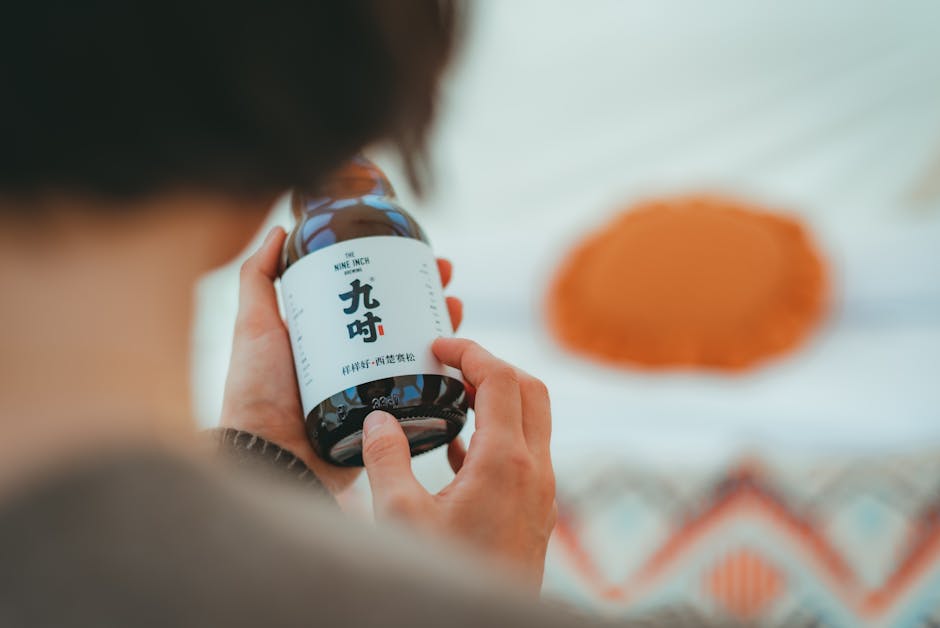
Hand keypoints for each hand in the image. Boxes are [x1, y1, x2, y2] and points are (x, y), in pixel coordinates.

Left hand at [220, 226, 462, 493]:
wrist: (269, 457)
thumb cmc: (255, 393)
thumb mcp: (253, 326)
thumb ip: (257, 279)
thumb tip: (279, 230)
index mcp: (326, 341)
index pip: (368, 297)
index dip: (393, 273)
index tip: (414, 253)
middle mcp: (353, 364)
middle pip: (400, 321)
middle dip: (425, 295)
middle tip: (443, 276)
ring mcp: (373, 391)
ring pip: (418, 353)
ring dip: (443, 328)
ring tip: (455, 306)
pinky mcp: (388, 419)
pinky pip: (422, 393)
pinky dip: (445, 374)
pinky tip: (459, 355)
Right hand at [362, 338, 555, 588]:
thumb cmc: (445, 573)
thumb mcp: (400, 517)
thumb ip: (387, 459)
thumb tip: (378, 418)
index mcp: (507, 462)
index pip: (501, 378)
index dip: (470, 351)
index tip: (439, 345)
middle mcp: (535, 471)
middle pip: (529, 390)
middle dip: (492, 367)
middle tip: (451, 365)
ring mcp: (541, 493)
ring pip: (532, 423)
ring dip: (497, 402)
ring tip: (453, 400)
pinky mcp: (535, 513)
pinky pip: (524, 456)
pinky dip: (497, 437)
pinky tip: (459, 452)